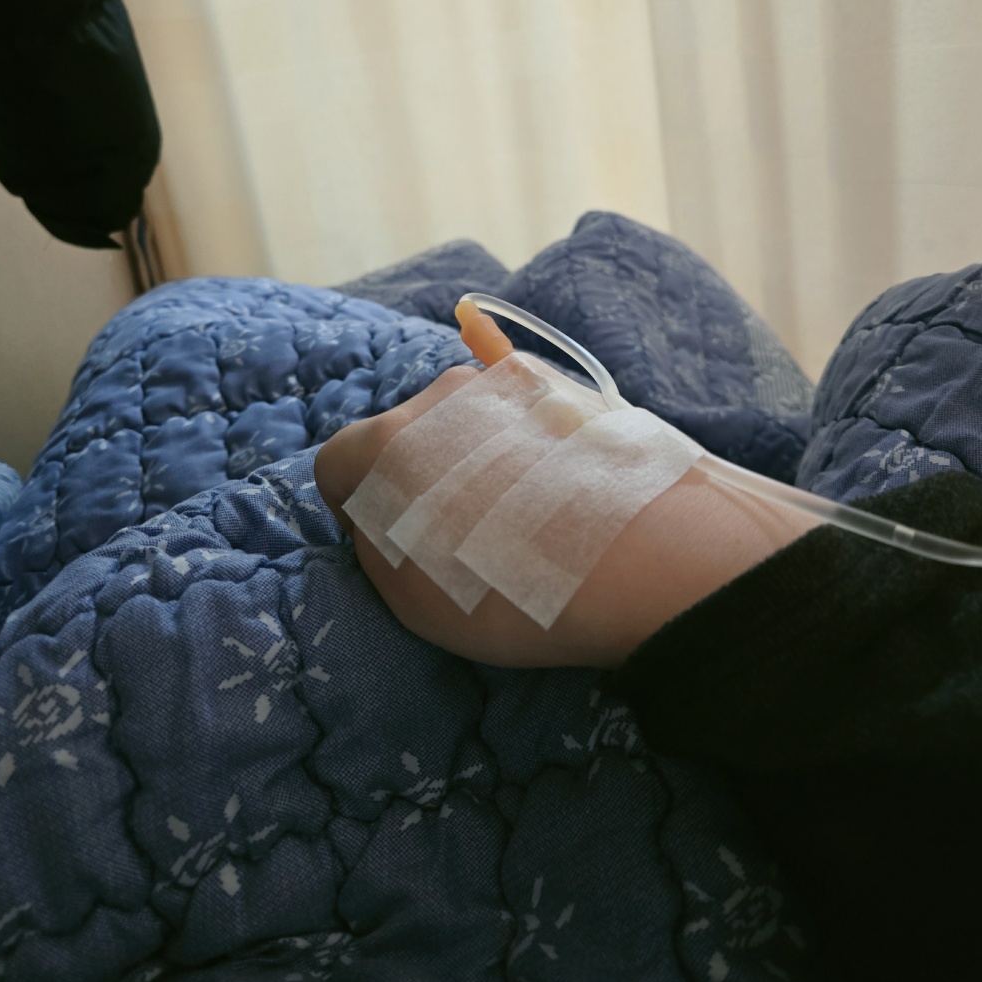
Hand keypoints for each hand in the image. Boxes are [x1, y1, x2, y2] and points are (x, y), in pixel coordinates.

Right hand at [313, 365, 812, 668]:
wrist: (644, 550)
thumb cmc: (512, 588)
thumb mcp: (410, 600)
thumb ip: (377, 545)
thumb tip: (383, 519)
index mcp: (382, 446)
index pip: (337, 465)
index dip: (352, 506)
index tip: (386, 538)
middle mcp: (436, 396)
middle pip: (403, 433)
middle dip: (417, 475)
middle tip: (460, 533)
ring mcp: (503, 382)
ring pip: (464, 417)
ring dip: (473, 453)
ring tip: (521, 514)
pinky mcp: (563, 383)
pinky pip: (519, 405)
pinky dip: (523, 435)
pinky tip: (557, 479)